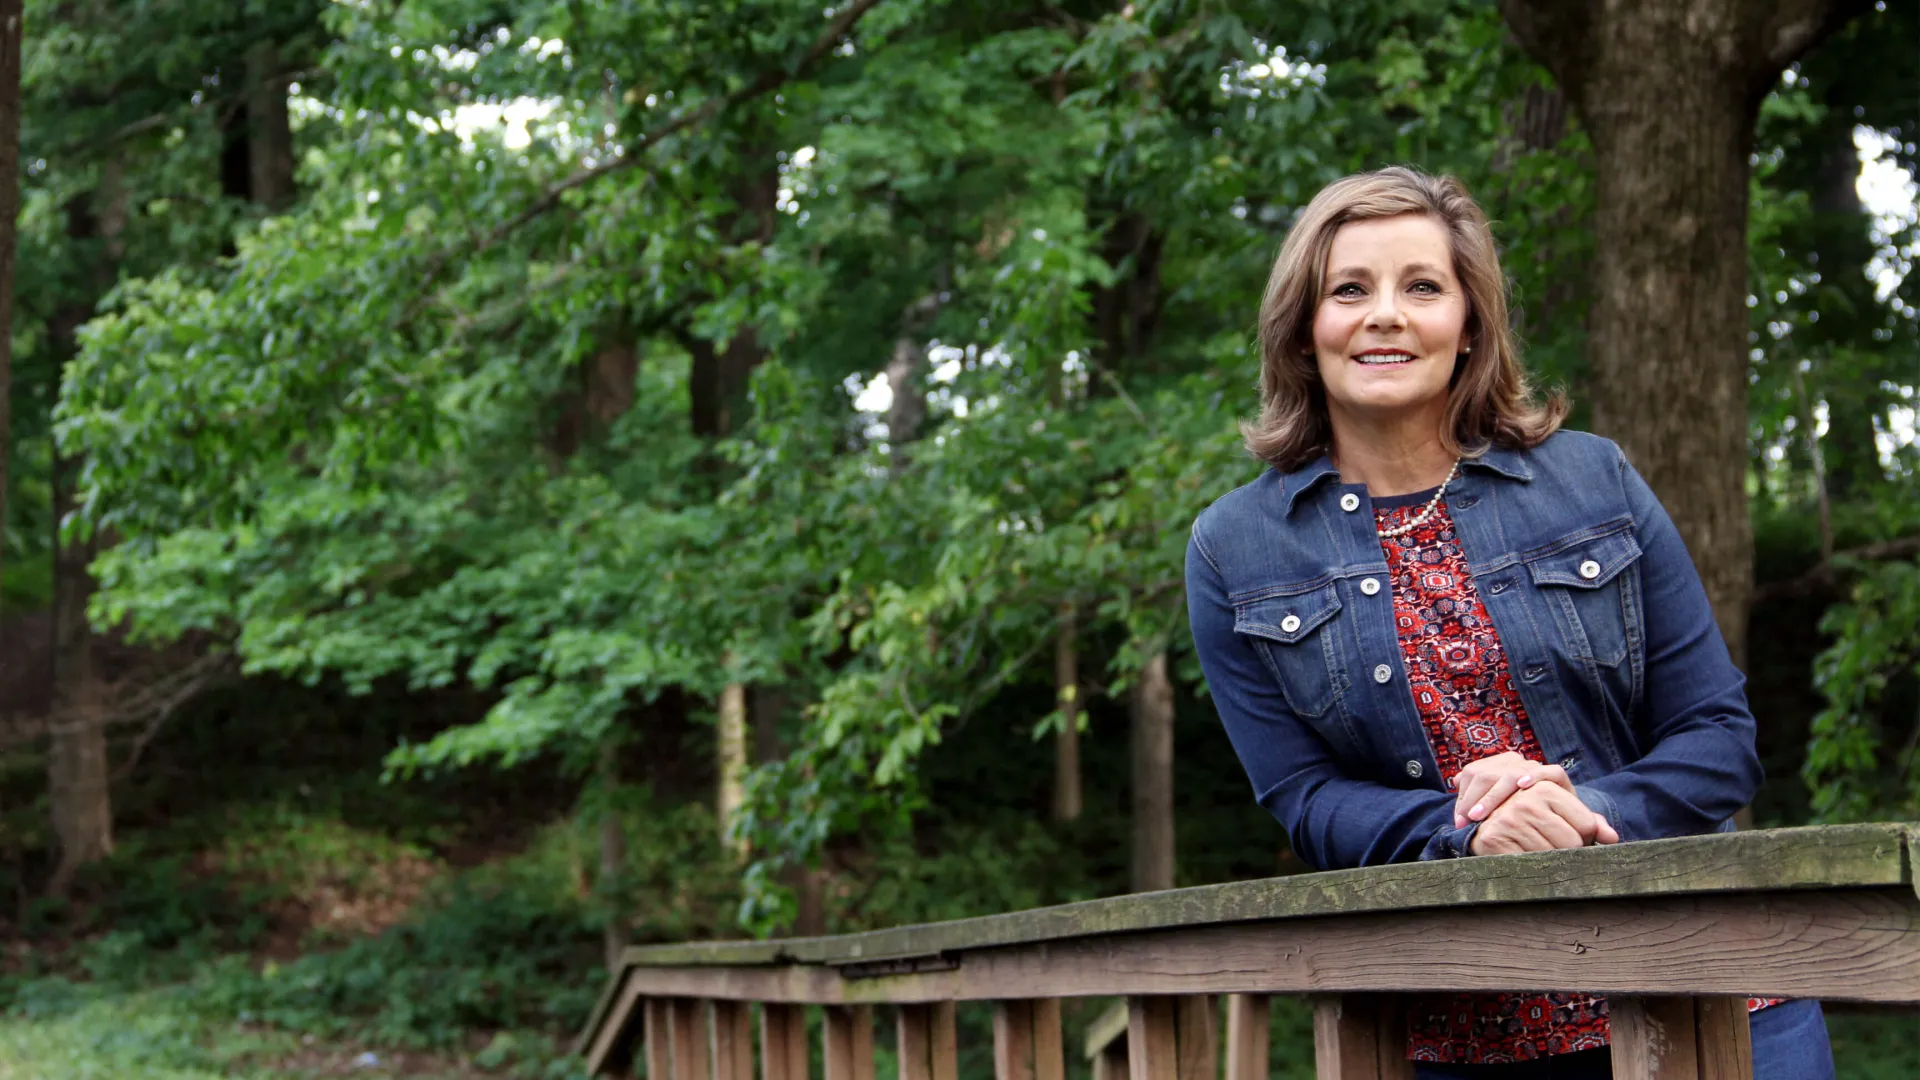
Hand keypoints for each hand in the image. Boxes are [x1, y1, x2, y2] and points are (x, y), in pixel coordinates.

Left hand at [1452, 751, 1571, 828]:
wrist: (1559, 818)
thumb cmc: (1522, 815)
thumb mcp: (1497, 808)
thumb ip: (1476, 798)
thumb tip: (1456, 797)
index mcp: (1497, 766)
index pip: (1474, 772)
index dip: (1464, 795)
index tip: (1459, 820)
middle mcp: (1515, 763)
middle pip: (1488, 773)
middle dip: (1474, 798)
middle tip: (1468, 820)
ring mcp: (1535, 767)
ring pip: (1511, 774)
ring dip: (1494, 795)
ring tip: (1480, 814)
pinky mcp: (1557, 776)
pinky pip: (1547, 771)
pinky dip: (1534, 776)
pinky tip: (1522, 786)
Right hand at [1467, 782, 1620, 854]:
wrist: (1481, 822)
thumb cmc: (1529, 816)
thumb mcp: (1558, 810)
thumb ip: (1589, 821)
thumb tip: (1612, 838)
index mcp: (1546, 787)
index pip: (1588, 825)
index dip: (1585, 837)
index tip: (1572, 837)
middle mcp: (1527, 800)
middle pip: (1574, 843)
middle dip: (1569, 852)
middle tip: (1553, 847)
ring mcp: (1508, 819)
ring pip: (1553, 857)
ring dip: (1549, 862)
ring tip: (1535, 851)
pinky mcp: (1493, 838)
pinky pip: (1529, 865)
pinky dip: (1531, 869)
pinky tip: (1522, 859)